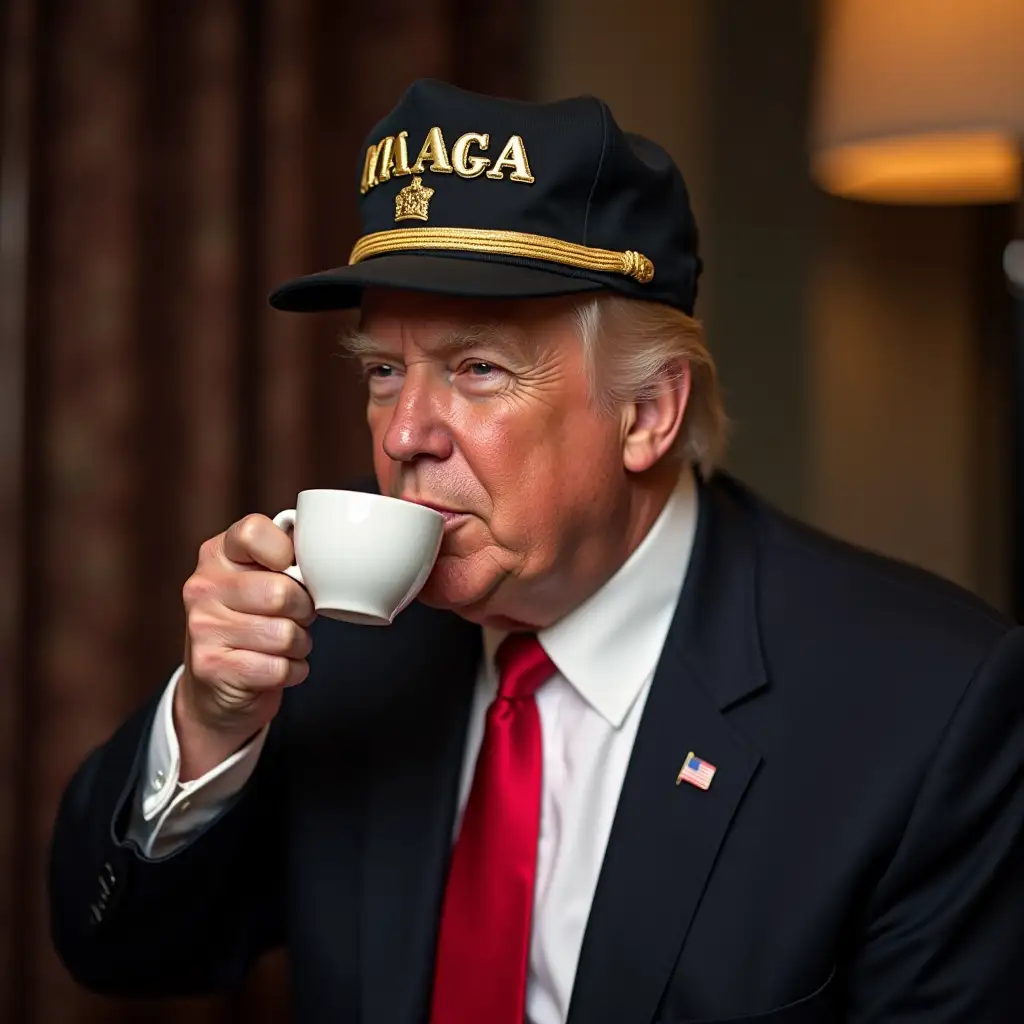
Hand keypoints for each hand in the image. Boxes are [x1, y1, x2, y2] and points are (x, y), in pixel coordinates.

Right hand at [176, 514, 315, 778]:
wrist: (219, 683)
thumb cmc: (255, 619)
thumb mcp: (262, 577)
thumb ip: (287, 557)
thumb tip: (328, 551)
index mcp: (218, 554)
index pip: (253, 531)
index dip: (286, 551)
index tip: (291, 569)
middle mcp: (203, 587)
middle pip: (280, 592)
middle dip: (303, 610)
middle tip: (297, 616)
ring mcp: (203, 628)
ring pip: (284, 635)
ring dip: (298, 644)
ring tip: (285, 643)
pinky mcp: (212, 668)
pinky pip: (278, 668)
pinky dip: (291, 671)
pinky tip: (277, 666)